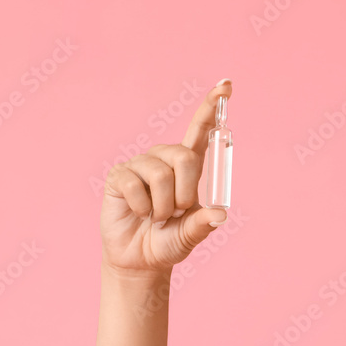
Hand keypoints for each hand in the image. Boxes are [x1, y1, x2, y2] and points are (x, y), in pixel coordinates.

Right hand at [100, 80, 231, 274]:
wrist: (140, 260)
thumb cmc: (168, 242)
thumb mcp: (191, 235)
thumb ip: (203, 225)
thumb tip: (219, 215)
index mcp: (187, 167)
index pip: (200, 133)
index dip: (211, 109)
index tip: (225, 86)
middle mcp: (164, 160)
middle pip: (184, 156)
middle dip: (186, 191)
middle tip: (178, 211)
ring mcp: (140, 165)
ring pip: (160, 174)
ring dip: (164, 206)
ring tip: (157, 216)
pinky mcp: (119, 176)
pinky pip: (136, 186)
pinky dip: (143, 208)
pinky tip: (138, 214)